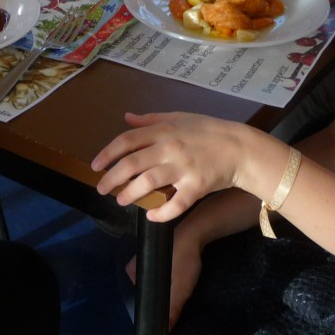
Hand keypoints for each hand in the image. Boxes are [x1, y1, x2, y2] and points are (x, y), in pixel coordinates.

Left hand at [93, 111, 263, 221]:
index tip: (95, 166)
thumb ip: (151, 120)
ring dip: (131, 194)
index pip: (127, 141)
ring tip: (122, 200)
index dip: (107, 154)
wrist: (240, 148)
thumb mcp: (179, 117)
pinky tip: (152, 216)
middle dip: (112, 178)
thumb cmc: (208, 131)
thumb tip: (126, 117)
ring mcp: (183, 168)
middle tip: (102, 189)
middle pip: (132, 164)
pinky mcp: (197, 186)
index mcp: (164, 130)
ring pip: (149, 183)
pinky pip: (176, 204)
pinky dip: (162, 213)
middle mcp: (170, 148)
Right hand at [124, 223, 205, 328]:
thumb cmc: (184, 258)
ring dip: (162, 289)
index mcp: (132, 270)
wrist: (196, 232)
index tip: (161, 313)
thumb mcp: (180, 286)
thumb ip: (172, 308)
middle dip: (157, 298)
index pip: (137, 296)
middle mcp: (134, 264)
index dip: (149, 307)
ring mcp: (144, 257)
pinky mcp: (155, 254)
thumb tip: (165, 332)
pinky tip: (175, 281)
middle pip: (145, 290)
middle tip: (171, 302)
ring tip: (175, 292)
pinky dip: (165, 280)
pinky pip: (157, 273)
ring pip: (151, 282)